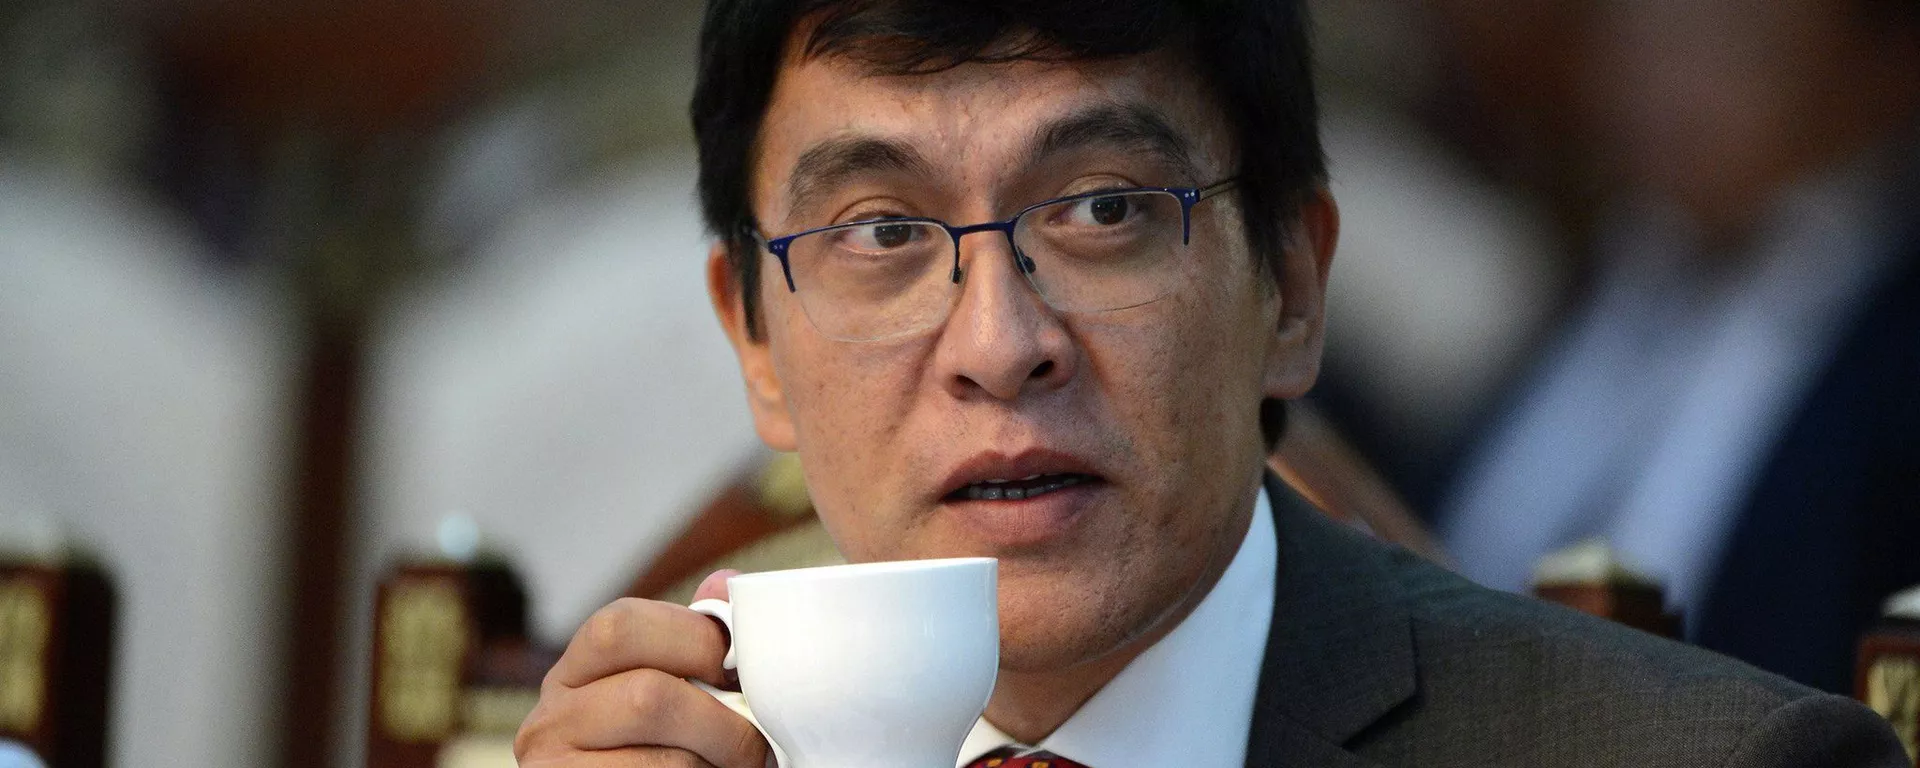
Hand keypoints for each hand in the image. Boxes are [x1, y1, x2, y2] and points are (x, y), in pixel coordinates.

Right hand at [516, 570, 771, 766]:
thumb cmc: (661, 755)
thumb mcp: (669, 691)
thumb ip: (692, 643)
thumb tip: (727, 583)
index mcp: (572, 673)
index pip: (621, 626)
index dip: (696, 640)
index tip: (738, 670)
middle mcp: (548, 721)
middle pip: (647, 697)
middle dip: (722, 722)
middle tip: (757, 747)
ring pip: (666, 762)